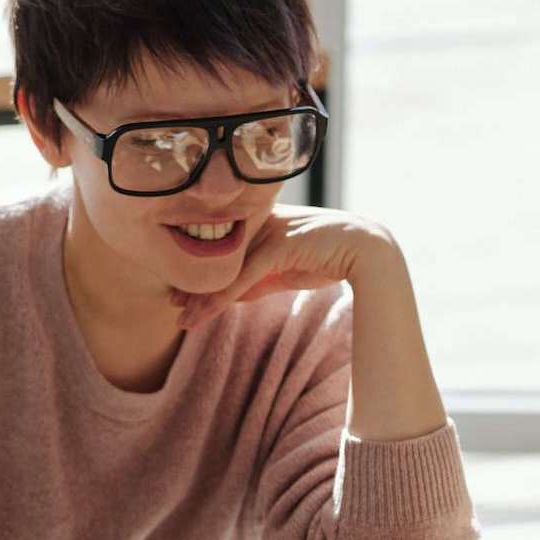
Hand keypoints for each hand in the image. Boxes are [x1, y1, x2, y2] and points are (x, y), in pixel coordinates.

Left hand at [171, 205, 395, 326]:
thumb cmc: (330, 257)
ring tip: (184, 319)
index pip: (223, 248)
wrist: (367, 250)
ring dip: (202, 297)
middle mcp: (260, 222)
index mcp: (261, 221)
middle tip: (173, 304)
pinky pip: (242, 277)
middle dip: (193, 282)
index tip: (183, 292)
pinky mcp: (278, 246)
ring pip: (225, 268)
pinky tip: (205, 314)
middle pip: (217, 256)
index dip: (202, 271)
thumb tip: (233, 294)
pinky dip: (221, 298)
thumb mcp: (287, 270)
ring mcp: (268, 231)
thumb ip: (260, 278)